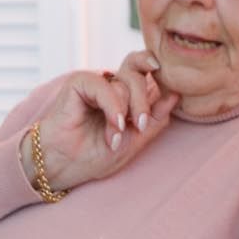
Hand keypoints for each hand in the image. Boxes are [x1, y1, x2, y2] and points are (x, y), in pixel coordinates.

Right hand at [21, 50, 180, 193]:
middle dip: (145, 101)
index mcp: (128, 96)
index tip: (172, 89)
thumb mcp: (135, 140)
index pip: (149, 73)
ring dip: (125, 112)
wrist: (63, 166)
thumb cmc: (95, 155)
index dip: (162, 78)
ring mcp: (97, 83)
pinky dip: (112, 107)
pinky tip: (113, 126)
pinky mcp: (80, 83)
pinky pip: (105, 85)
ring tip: (115, 137)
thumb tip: (176, 94)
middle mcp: (113, 85)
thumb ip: (155, 118)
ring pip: (126, 80)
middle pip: (141, 72)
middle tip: (139, 126)